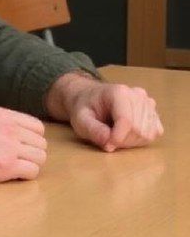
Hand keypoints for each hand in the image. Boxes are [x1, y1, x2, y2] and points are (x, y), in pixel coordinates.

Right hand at [0, 107, 47, 182]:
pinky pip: (31, 172)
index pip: (37, 127)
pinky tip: (9, 177)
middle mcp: (11, 128)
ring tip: (13, 171)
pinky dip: (24, 177)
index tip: (23, 149)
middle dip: (33, 155)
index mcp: (4, 115)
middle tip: (18, 163)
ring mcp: (10, 146)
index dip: (32, 140)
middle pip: (41, 144)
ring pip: (40, 158)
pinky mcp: (5, 166)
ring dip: (30, 166)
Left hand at [46, 73, 163, 151]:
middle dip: (123, 141)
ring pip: (147, 134)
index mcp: (118, 92)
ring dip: (132, 141)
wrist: (92, 98)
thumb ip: (93, 130)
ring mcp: (148, 102)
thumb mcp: (81, 120)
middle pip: (138, 130)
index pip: (127, 122)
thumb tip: (109, 144)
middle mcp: (137, 94)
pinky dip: (141, 139)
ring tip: (116, 132)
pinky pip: (155, 133)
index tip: (107, 144)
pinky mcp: (153, 112)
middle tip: (109, 137)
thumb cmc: (86, 108)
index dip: (117, 138)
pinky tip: (128, 132)